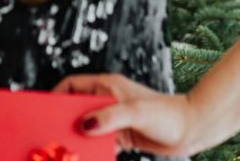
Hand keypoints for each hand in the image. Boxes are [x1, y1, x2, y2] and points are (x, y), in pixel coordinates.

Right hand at [53, 73, 194, 156]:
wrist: (192, 130)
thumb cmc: (167, 114)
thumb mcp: (135, 112)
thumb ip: (109, 118)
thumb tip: (84, 126)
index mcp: (107, 85)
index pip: (72, 85)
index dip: (58, 95)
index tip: (47, 109)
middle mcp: (108, 99)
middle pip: (78, 107)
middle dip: (66, 119)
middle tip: (54, 133)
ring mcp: (115, 117)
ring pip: (88, 126)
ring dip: (80, 136)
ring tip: (70, 148)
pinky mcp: (122, 134)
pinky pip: (100, 141)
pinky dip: (94, 148)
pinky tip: (89, 156)